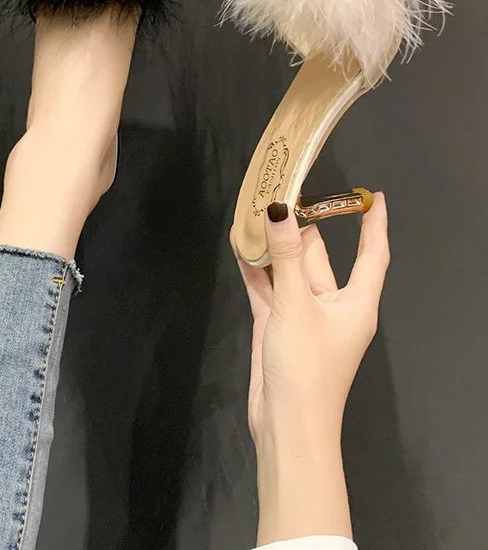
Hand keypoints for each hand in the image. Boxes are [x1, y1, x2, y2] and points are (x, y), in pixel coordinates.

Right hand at [234, 193, 389, 543]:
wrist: (286, 424)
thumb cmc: (306, 366)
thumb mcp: (296, 307)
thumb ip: (285, 257)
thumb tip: (279, 208)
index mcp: (355, 303)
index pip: (371, 255)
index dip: (374, 225)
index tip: (373, 196)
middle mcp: (331, 305)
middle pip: (319, 257)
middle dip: (303, 227)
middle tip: (283, 191)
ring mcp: (301, 315)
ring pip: (289, 270)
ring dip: (274, 246)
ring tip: (256, 211)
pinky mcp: (276, 325)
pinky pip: (267, 288)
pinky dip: (256, 268)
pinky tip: (241, 245)